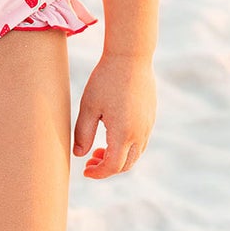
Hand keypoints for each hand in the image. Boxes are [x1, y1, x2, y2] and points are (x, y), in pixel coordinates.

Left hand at [74, 54, 155, 178]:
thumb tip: (79, 155)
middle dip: (107, 168)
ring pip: (135, 154)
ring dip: (118, 158)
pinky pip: (141, 142)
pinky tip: (111, 136)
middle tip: (89, 161)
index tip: (84, 171)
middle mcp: (140, 133)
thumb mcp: (88, 107)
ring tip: (98, 150)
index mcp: (124, 133)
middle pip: (126, 165)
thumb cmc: (105, 80)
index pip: (113, 166)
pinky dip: (126, 147)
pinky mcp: (151, 117)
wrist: (130, 57)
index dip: (98, 173)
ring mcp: (148, 126)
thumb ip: (82, 134)